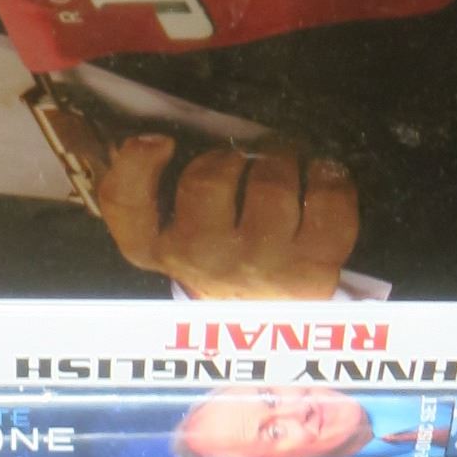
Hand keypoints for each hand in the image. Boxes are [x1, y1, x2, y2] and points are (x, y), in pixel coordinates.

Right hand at [93, 136, 359, 298]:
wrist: (263, 324)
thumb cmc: (216, 260)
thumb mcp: (167, 236)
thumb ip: (147, 190)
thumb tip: (149, 132)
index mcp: (158, 248)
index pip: (126, 205)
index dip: (137, 165)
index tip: (159, 141)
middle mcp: (205, 259)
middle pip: (208, 179)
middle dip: (230, 156)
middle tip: (242, 164)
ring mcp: (261, 265)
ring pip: (272, 184)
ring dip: (280, 162)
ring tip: (281, 173)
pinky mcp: (314, 265)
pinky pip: (328, 199)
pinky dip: (330, 178)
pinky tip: (319, 182)